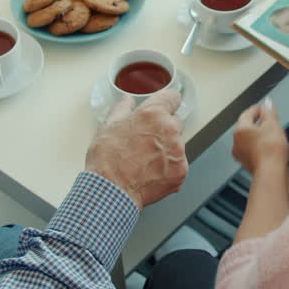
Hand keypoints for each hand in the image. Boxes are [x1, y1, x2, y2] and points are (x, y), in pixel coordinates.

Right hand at [86, 88, 188, 207]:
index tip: (165, 106)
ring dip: (166, 149)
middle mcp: (170, 130)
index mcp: (153, 114)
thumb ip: (122, 109)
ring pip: (177, 145)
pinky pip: (178, 164)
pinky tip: (150, 172)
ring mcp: (178, 152)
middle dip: (164, 128)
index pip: (173, 97)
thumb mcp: (108, 127)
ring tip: (144, 160)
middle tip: (145, 140)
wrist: (110, 191)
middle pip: (176, 122)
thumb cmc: (107, 159)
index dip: (166, 102)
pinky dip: (167, 168)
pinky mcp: (181, 171)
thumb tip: (127, 101)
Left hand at [232, 98, 288, 175]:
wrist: (271, 172)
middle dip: (261, 123)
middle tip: (272, 120)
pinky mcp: (248, 164)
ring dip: (263, 135)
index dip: (257, 109)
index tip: (265, 107)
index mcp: (240, 130)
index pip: (247, 114)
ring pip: (253, 140)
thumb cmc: (271, 149)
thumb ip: (269, 112)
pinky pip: (255, 150)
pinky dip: (263, 146)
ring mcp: (241, 154)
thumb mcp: (273, 124)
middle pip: (249, 127)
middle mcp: (237, 142)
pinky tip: (274, 147)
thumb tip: (267, 104)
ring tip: (276, 134)